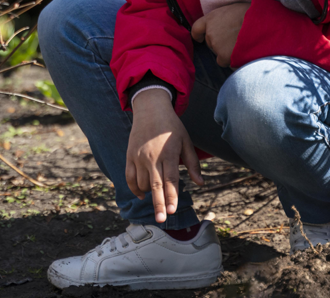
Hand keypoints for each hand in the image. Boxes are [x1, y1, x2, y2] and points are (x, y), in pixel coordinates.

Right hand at [126, 89, 202, 222]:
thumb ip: (192, 163)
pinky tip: (141, 195)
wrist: (150, 109)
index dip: (171, 196)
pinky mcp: (130, 155)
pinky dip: (134, 188)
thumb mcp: (186, 141)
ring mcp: (139, 156)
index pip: (170, 180)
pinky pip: (129, 176)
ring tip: (158, 197)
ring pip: (141, 183)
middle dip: (159, 204)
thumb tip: (199, 184)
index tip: (172, 211)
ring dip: (149, 194)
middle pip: (155, 185)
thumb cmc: (171, 126)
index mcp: (169, 153)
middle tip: (161, 219)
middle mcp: (152, 156)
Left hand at [190, 1, 250, 66]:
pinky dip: (232, 60)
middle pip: (210, 43)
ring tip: (241, 45)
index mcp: (212, 18)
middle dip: (219, 43)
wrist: (260, 24)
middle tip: (234, 40)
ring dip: (227, 51)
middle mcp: (210, 32)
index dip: (199, 35)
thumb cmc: (251, 14)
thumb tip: (226, 24)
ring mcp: (215, 45)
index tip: (200, 38)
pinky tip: (241, 53)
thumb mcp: (234, 9)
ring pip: (218, 53)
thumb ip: (224, 18)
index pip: (197, 28)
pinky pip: (225, 62)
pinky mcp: (223, 56)